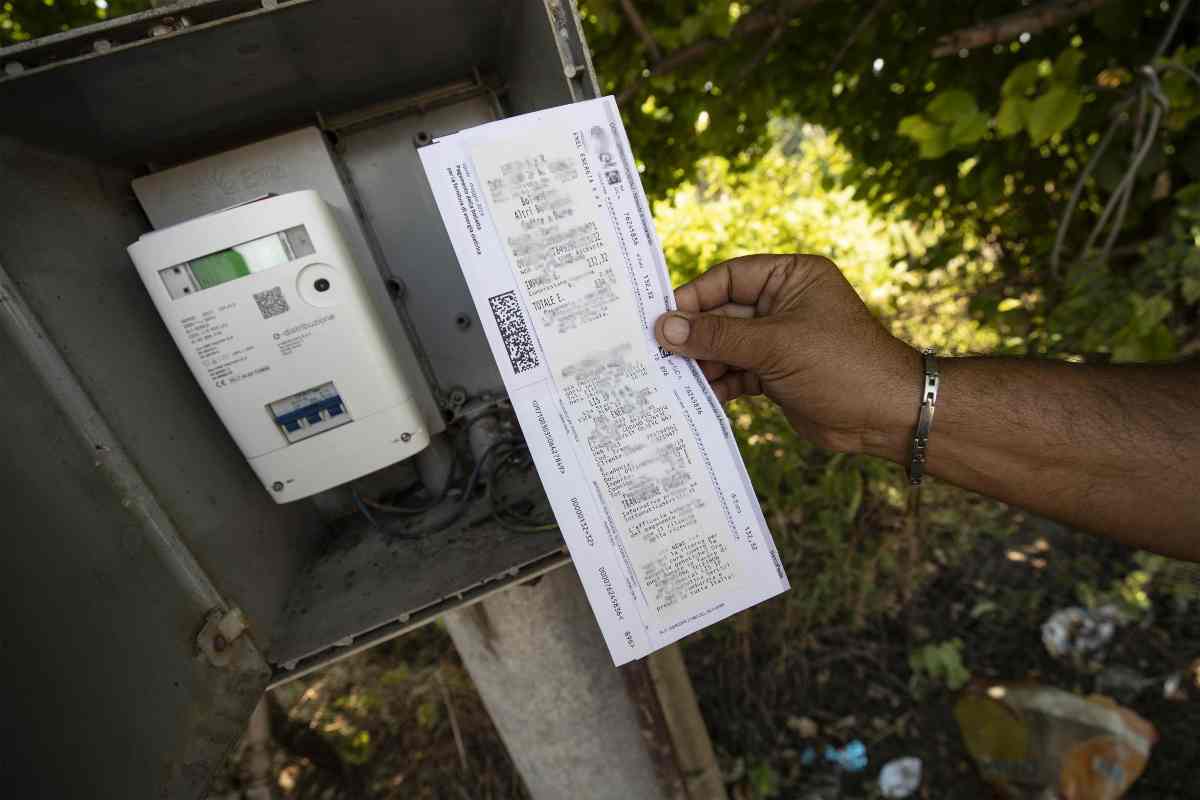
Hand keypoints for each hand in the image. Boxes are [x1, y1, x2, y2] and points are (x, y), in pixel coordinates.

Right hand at [653, 254, 919, 460]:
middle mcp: (783, 304)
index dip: (694, 297)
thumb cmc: (842, 365)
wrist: (887, 416)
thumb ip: (718, 336)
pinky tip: (694, 396)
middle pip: (722, 313)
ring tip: (668, 378)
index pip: (728, 278)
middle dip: (693, 335)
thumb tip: (666, 327)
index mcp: (791, 277)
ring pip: (726, 346)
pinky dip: (718, 383)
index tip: (660, 318)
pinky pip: (736, 372)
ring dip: (701, 362)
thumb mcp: (775, 345)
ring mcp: (779, 340)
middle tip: (655, 352)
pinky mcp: (776, 373)